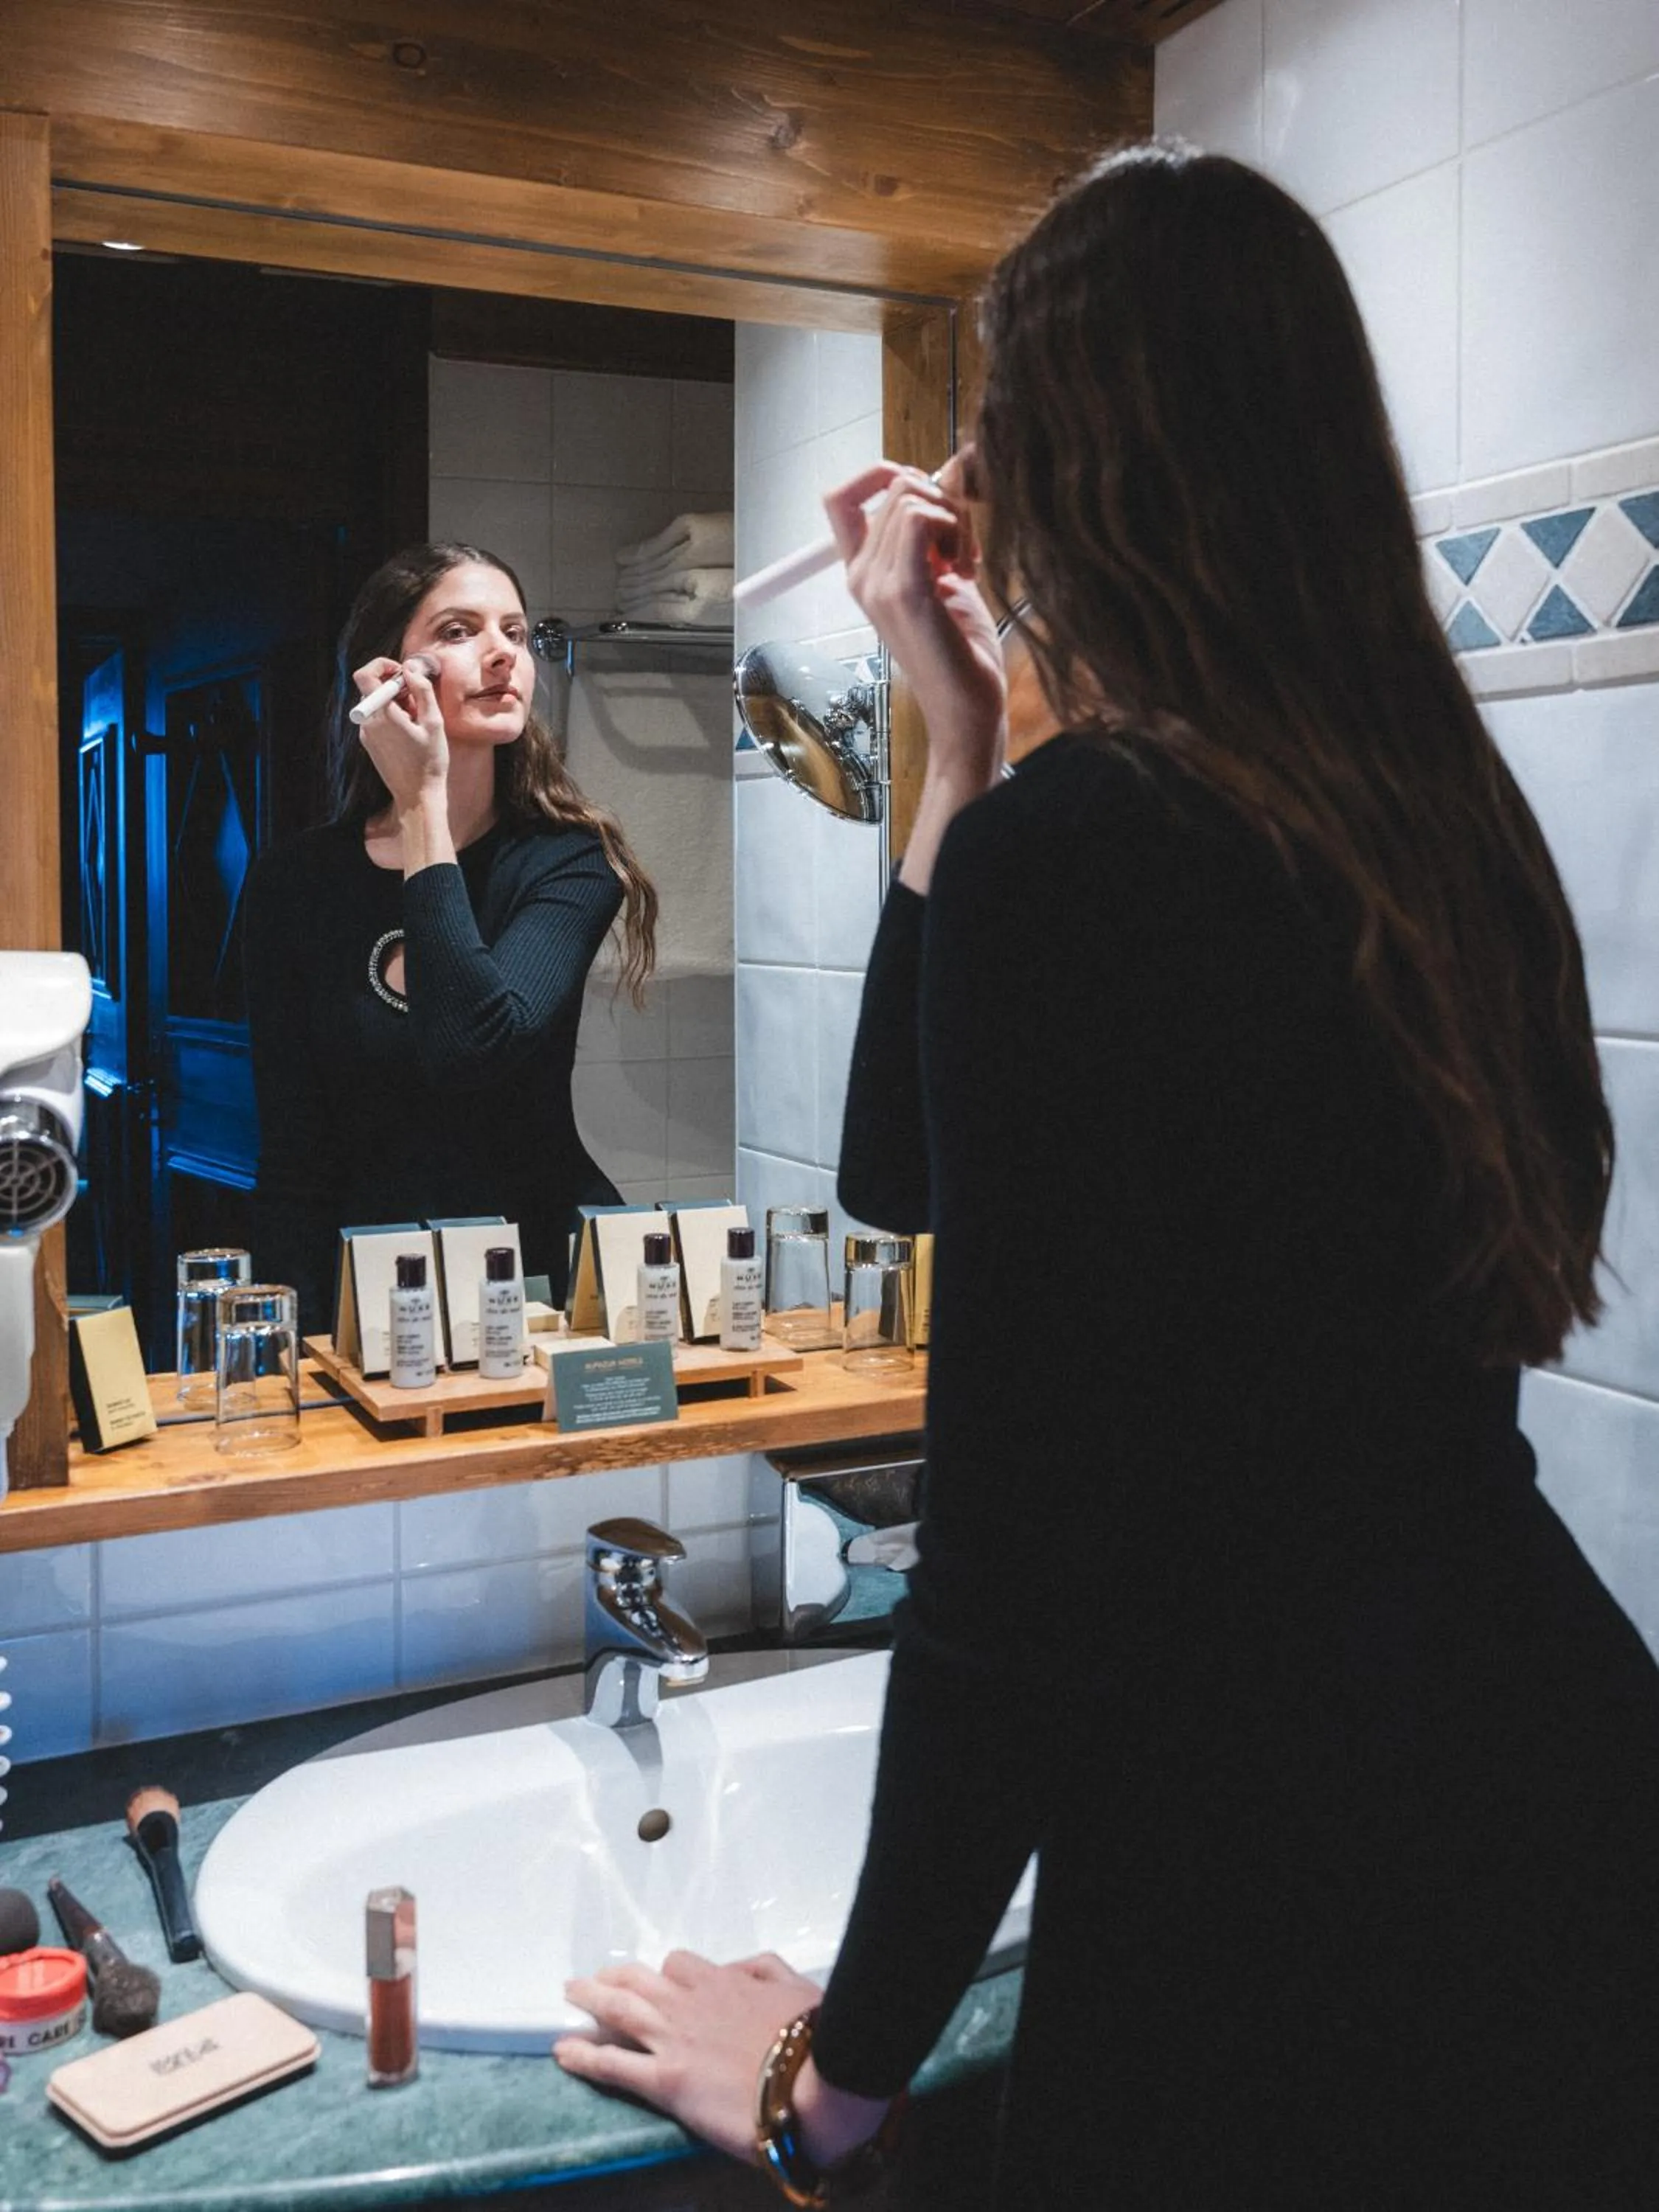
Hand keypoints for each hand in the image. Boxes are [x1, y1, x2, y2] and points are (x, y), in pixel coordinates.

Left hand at [351, 653, 446, 812]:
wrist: (417, 796)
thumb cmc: (429, 761)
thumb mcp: (433, 722)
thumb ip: (422, 690)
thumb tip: (411, 668)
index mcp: (382, 714)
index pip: (365, 675)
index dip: (381, 666)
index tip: (401, 672)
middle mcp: (368, 722)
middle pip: (372, 689)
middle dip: (393, 686)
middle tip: (417, 698)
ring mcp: (366, 734)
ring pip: (375, 704)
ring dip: (394, 702)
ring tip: (416, 718)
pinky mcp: (369, 744)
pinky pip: (376, 719)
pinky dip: (391, 716)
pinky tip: (410, 731)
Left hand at [555, 1950, 892, 2170]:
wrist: (815, 2083)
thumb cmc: (815, 2037)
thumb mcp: (797, 1986)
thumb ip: (765, 1970)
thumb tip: (740, 1967)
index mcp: (723, 1982)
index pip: (681, 1965)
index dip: (665, 1973)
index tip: (658, 1981)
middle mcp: (690, 2004)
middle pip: (639, 1980)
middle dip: (614, 1977)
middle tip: (595, 1978)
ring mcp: (674, 2041)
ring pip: (619, 2010)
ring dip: (590, 1999)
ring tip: (571, 1994)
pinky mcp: (666, 2081)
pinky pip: (614, 2064)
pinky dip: (584, 2055)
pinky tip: (563, 2051)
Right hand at [823, 455, 1006, 796]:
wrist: (966, 709)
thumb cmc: (961, 649)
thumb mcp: (945, 577)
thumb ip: (936, 533)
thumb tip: (951, 474)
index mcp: (863, 573)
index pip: (842, 498)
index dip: (881, 475)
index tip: (926, 492)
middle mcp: (861, 576)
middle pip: (894, 487)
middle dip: (943, 501)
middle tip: (964, 550)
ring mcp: (877, 585)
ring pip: (912, 498)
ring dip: (955, 520)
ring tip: (966, 566)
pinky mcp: (905, 592)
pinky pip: (921, 520)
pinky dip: (954, 529)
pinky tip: (966, 568)